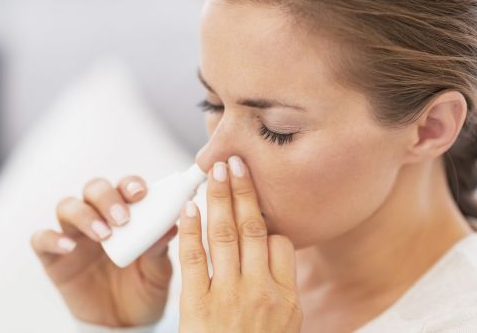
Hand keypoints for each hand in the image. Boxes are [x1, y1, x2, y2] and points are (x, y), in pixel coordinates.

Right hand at [30, 175, 177, 326]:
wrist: (123, 324)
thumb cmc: (143, 290)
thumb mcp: (158, 272)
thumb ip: (159, 248)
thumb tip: (171, 226)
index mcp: (126, 214)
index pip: (125, 187)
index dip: (130, 184)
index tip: (141, 194)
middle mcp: (98, 217)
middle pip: (94, 189)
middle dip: (107, 197)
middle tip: (122, 218)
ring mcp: (74, 235)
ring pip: (67, 206)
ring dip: (84, 215)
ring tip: (103, 236)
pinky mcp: (54, 257)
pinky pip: (42, 239)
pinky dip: (52, 238)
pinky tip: (69, 248)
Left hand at [178, 156, 302, 331]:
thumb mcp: (284, 328)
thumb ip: (281, 289)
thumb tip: (275, 250)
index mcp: (287, 298)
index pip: (281, 244)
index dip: (267, 220)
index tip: (255, 200)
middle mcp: (260, 292)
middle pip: (253, 229)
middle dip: (244, 191)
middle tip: (237, 161)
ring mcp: (228, 296)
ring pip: (225, 235)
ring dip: (219, 199)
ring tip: (215, 172)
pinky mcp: (197, 305)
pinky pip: (194, 258)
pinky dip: (190, 229)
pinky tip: (189, 207)